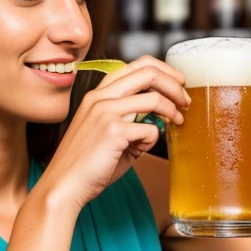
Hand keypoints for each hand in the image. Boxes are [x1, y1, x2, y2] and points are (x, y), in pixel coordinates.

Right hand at [38, 56, 189, 212]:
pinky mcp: (113, 131)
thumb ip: (131, 121)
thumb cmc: (86, 165)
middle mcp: (100, 97)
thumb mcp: (107, 133)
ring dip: (173, 109)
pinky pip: (150, 129)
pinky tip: (145, 149)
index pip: (136, 66)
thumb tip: (157, 121)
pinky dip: (154, 139)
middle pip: (148, 72)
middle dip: (175, 84)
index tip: (177, 83)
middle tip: (185, 99)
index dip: (163, 71)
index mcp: (98, 94)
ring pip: (154, 97)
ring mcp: (105, 112)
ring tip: (178, 121)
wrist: (64, 185)